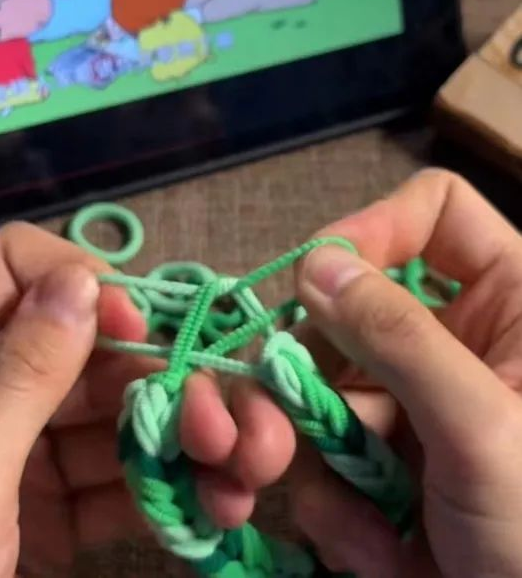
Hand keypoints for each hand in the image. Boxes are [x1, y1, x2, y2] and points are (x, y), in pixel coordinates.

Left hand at [0, 223, 294, 576]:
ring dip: (176, 438)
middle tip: (223, 429)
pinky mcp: (41, 508)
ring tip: (238, 474)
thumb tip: (83, 280)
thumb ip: (18, 378)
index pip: (14, 269)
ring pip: (108, 412)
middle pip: (83, 346)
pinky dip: (158, 489)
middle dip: (157, 376)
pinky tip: (208, 506)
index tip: (141, 333)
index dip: (82, 284)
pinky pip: (108, 476)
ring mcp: (14, 451)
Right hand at [211, 169, 521, 576]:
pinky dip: (336, 508)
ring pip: (316, 392)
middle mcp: (447, 341)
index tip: (317, 282)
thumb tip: (316, 263)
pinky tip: (381, 554)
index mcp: (505, 303)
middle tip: (260, 442)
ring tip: (359, 533)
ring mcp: (408, 403)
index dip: (372, 230)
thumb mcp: (485, 429)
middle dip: (299, 380)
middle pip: (341, 315)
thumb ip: (399, 336)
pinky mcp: (380, 460)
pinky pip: (323, 456)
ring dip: (312, 461)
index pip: (432, 213)